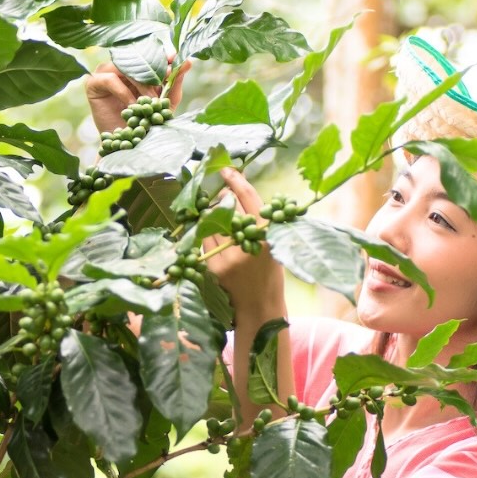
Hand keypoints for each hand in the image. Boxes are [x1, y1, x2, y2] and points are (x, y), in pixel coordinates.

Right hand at [84, 57, 190, 134]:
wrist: (125, 144)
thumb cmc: (145, 122)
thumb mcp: (164, 103)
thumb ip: (174, 83)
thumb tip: (188, 61)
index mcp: (137, 66)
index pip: (149, 53)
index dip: (163, 54)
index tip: (176, 59)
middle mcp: (121, 65)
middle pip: (137, 58)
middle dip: (153, 71)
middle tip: (164, 84)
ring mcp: (105, 72)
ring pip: (125, 67)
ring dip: (141, 84)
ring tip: (149, 101)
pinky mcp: (93, 82)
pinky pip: (110, 79)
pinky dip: (124, 92)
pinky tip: (132, 107)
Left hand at [205, 168, 285, 318]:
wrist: (259, 308)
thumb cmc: (269, 273)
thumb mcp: (272, 244)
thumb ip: (259, 221)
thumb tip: (236, 192)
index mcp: (268, 236)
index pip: (249, 199)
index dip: (236, 180)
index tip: (225, 169)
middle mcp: (246, 244)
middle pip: (226, 208)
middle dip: (223, 200)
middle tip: (223, 195)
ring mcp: (226, 257)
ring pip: (211, 223)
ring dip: (214, 218)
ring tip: (223, 225)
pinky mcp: (212, 267)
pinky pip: (204, 240)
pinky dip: (207, 236)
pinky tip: (217, 242)